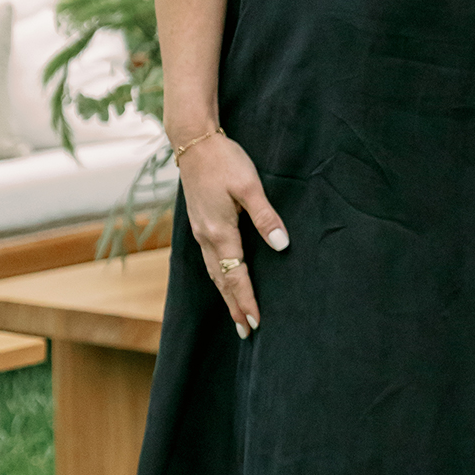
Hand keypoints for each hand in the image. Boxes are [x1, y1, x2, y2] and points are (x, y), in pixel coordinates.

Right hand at [178, 133, 287, 334]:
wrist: (193, 142)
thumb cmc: (224, 161)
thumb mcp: (249, 186)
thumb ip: (266, 217)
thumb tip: (282, 245)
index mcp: (220, 231)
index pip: (236, 275)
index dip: (246, 300)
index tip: (256, 322)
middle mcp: (206, 237)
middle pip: (222, 281)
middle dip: (235, 306)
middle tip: (247, 332)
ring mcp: (200, 231)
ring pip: (214, 272)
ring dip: (226, 295)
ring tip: (236, 316)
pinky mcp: (200, 224)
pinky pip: (210, 260)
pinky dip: (219, 277)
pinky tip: (225, 280)